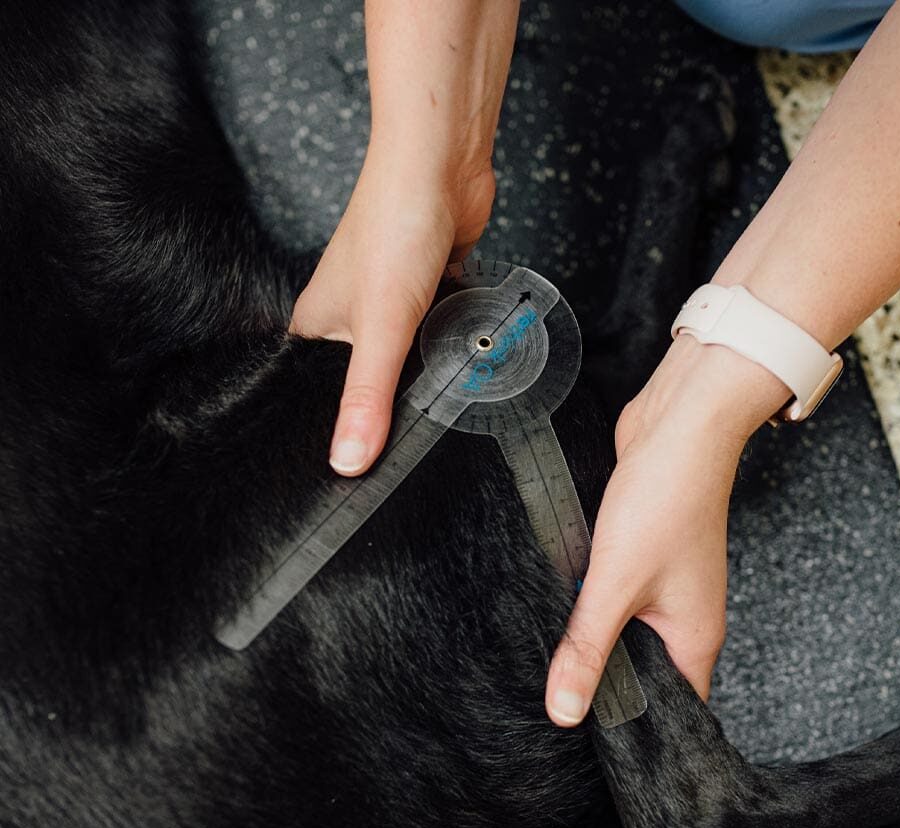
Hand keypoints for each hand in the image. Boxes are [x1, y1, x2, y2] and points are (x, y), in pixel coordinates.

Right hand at [290, 151, 494, 473]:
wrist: (442, 166)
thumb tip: (348, 460)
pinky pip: (434, 338)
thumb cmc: (394, 225)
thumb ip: (366, 398)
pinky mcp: (426, 294)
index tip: (361, 464)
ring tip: (436, 400)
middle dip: (390, 404)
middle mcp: (347, 318)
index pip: (316, 398)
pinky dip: (448, 348)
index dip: (340, 429)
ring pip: (405, 362)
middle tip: (409, 436)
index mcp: (315, 329)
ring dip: (423, 375)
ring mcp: (388, 306)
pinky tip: (459, 362)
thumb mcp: (379, 327)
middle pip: (366, 383)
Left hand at [544, 335, 788, 724]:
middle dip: (603, 685)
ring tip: (551, 659)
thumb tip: (565, 710)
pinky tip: (560, 607)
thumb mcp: (616, 584)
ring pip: (625, 635)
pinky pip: (616, 599)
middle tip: (555, 703)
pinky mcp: (644, 560)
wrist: (678, 427)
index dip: (634, 731)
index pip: (672, 710)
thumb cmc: (665, 500)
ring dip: (593, 641)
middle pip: (643, 674)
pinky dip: (591, 606)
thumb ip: (588, 648)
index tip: (590, 746)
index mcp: (694, 640)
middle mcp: (685, 620)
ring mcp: (666, 590)